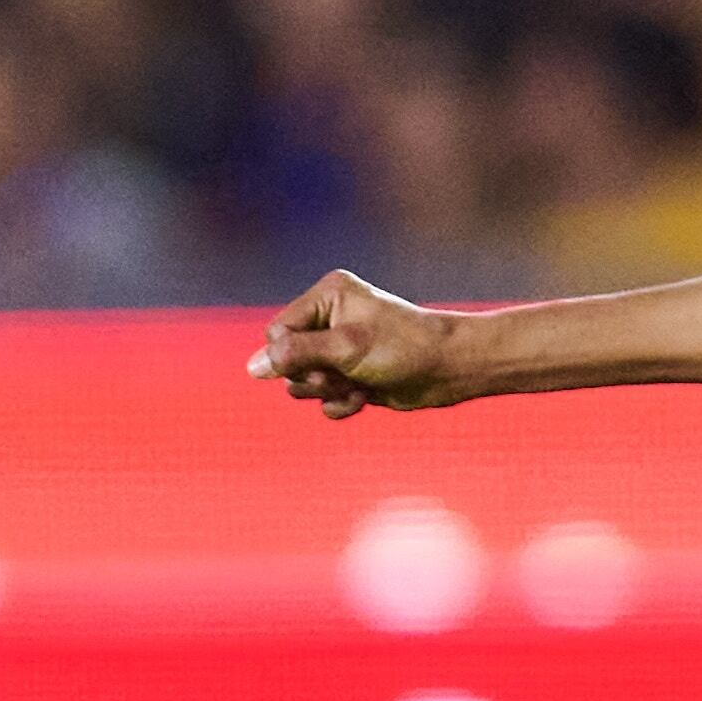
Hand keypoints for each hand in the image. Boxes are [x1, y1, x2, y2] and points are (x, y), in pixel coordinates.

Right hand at [247, 270, 466, 416]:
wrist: (449, 370)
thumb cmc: (403, 348)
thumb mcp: (345, 348)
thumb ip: (295, 355)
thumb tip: (252, 367)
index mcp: (327, 296)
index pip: (277, 333)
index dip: (289, 356)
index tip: (318, 364)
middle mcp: (329, 319)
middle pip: (286, 361)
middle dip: (313, 377)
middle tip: (343, 374)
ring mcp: (339, 349)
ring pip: (302, 384)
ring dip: (327, 392)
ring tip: (357, 385)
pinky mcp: (350, 375)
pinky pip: (323, 399)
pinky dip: (340, 404)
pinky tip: (364, 398)